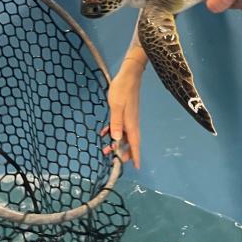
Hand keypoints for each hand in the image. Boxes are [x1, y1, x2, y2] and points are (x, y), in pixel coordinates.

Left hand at [101, 53, 144, 168]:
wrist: (129, 75)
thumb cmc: (122, 89)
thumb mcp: (116, 106)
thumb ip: (116, 122)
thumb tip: (117, 139)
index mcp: (131, 123)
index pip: (135, 143)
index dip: (135, 155)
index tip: (136, 167)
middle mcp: (132, 122)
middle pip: (130, 141)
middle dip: (124, 152)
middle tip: (114, 159)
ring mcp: (129, 117)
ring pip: (124, 134)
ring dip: (117, 142)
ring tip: (106, 149)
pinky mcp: (125, 112)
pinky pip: (120, 126)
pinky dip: (113, 131)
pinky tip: (104, 132)